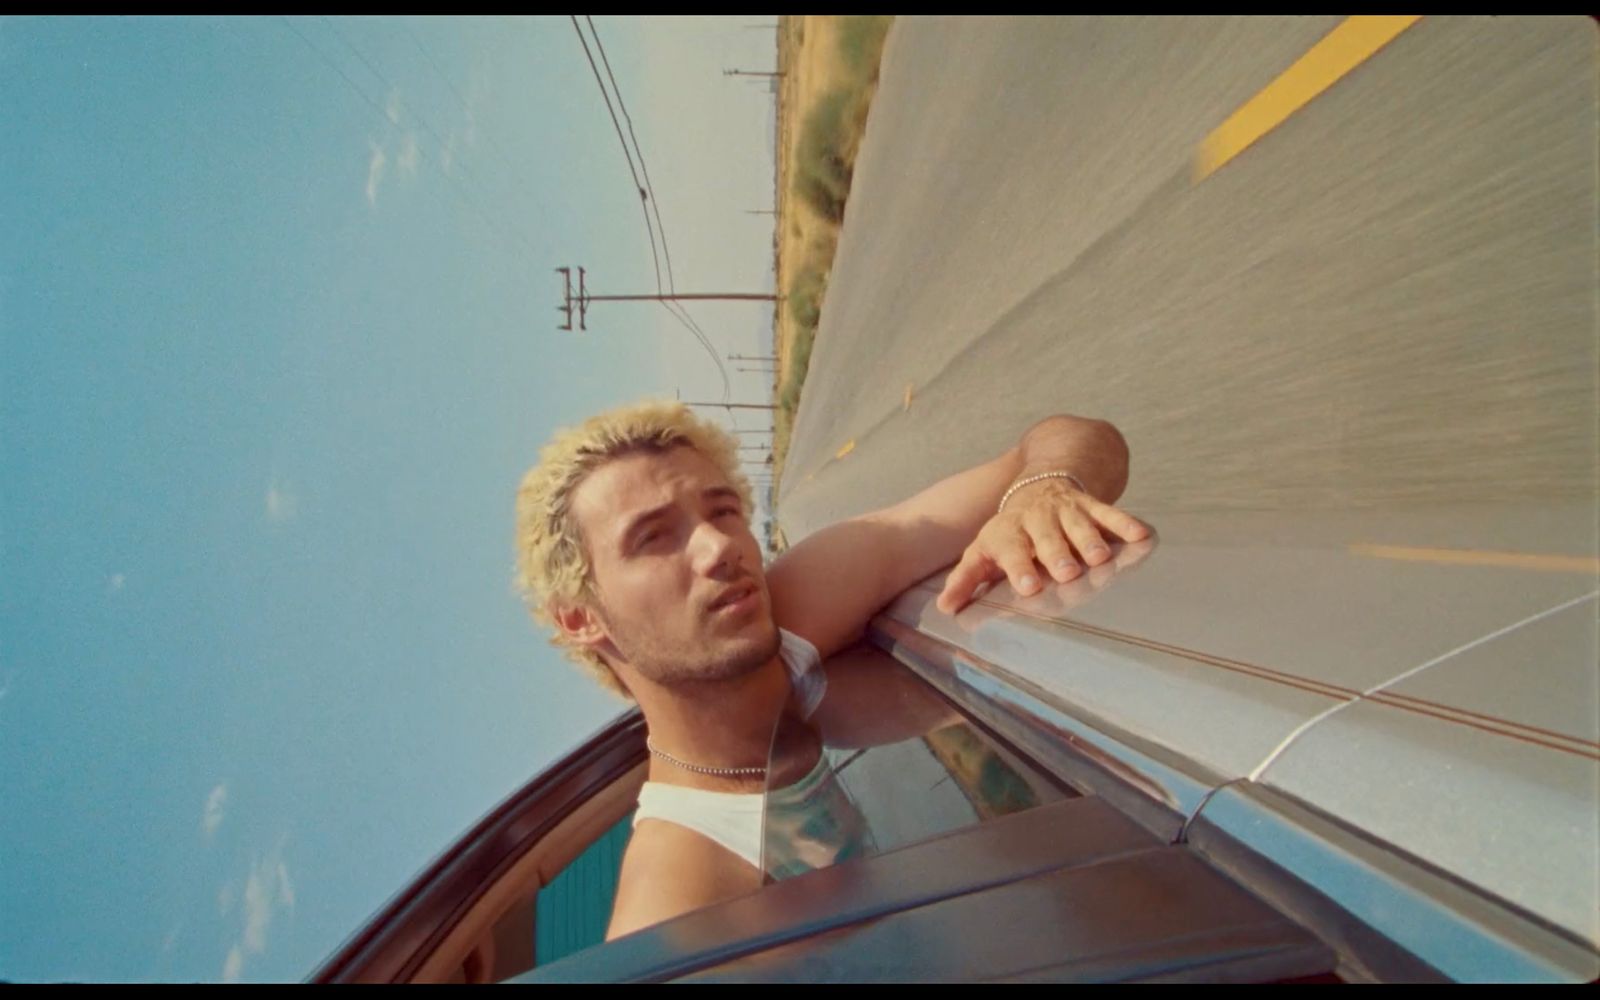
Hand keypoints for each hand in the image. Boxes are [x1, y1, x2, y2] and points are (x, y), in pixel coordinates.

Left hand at [934, 477, 1150, 613]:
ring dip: (1088, 540)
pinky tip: (1141, 535)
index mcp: (1008, 532)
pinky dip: (1124, 522)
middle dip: (1056, 553)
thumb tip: (945, 608)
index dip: (1018, 566)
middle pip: (1047, 537)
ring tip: (1099, 559)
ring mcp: (1065, 510)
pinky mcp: (1090, 504)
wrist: (1037, 483)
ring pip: (1078, 524)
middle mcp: (1036, 519)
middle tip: (1066, 573)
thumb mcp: (984, 550)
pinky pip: (1109, 512)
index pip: (1011, 549)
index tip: (1028, 586)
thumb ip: (966, 579)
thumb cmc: (1010, 532)